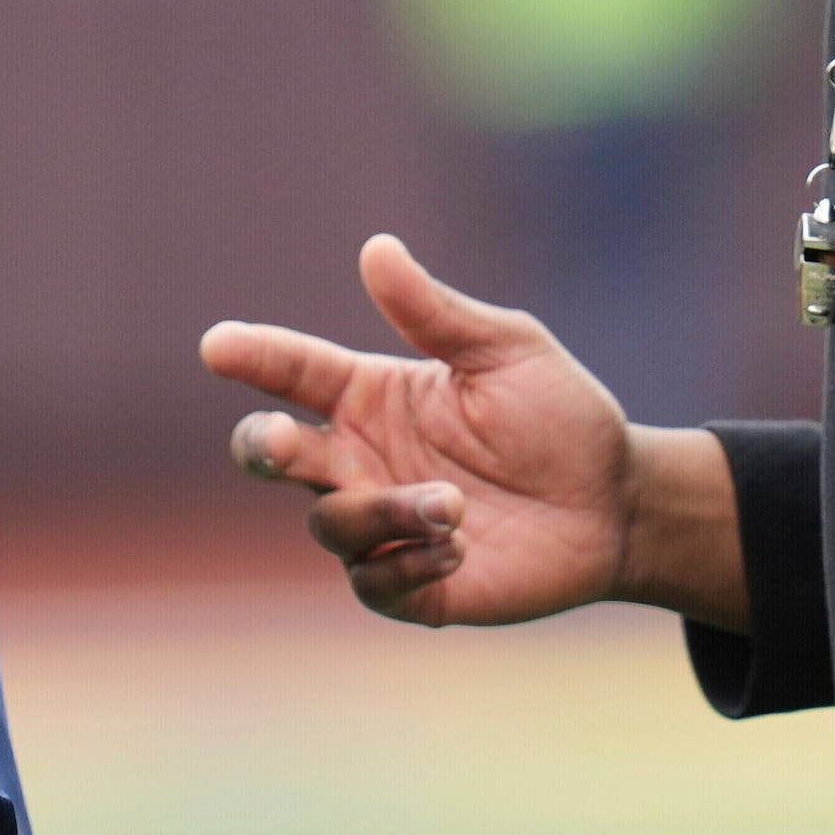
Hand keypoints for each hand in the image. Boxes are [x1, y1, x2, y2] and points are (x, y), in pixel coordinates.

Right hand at [200, 234, 742, 630]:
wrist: (617, 503)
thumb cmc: (559, 417)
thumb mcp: (506, 350)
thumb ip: (436, 313)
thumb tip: (376, 248)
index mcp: (372, 395)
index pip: (293, 372)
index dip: (253, 356)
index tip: (218, 346)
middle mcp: (361, 460)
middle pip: (273, 455)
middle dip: (265, 449)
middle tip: (282, 445)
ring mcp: (380, 524)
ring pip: (331, 522)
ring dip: (383, 512)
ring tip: (454, 505)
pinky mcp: (411, 586)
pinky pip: (373, 581)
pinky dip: (407, 563)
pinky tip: (459, 545)